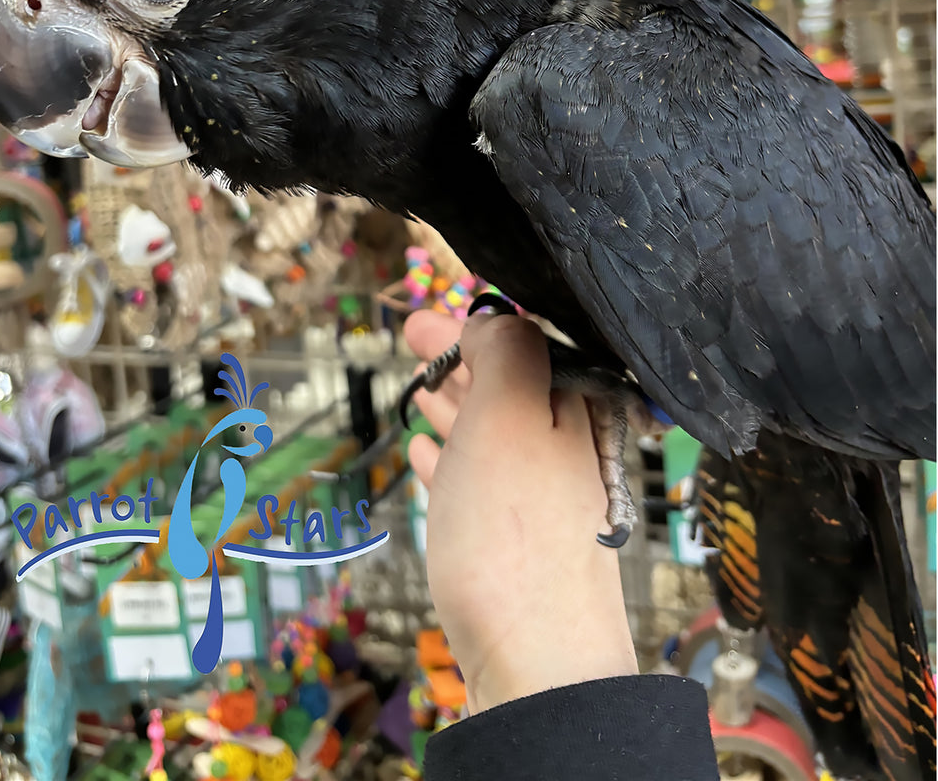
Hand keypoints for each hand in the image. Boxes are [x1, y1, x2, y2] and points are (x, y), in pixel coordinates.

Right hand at [404, 310, 637, 713]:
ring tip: (418, 392)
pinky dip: (452, 460)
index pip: (520, 346)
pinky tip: (424, 452)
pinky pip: (480, 482)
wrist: (538, 664)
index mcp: (572, 412)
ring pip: (491, 433)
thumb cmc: (515, 535)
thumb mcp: (511, 416)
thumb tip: (496, 319)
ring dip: (454, 406)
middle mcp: (565, 451)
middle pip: (507, 387)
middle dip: (458, 361)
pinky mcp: (517, 545)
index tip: (417, 321)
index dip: (466, 327)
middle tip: (412, 343)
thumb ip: (508, 352)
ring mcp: (542, 500)